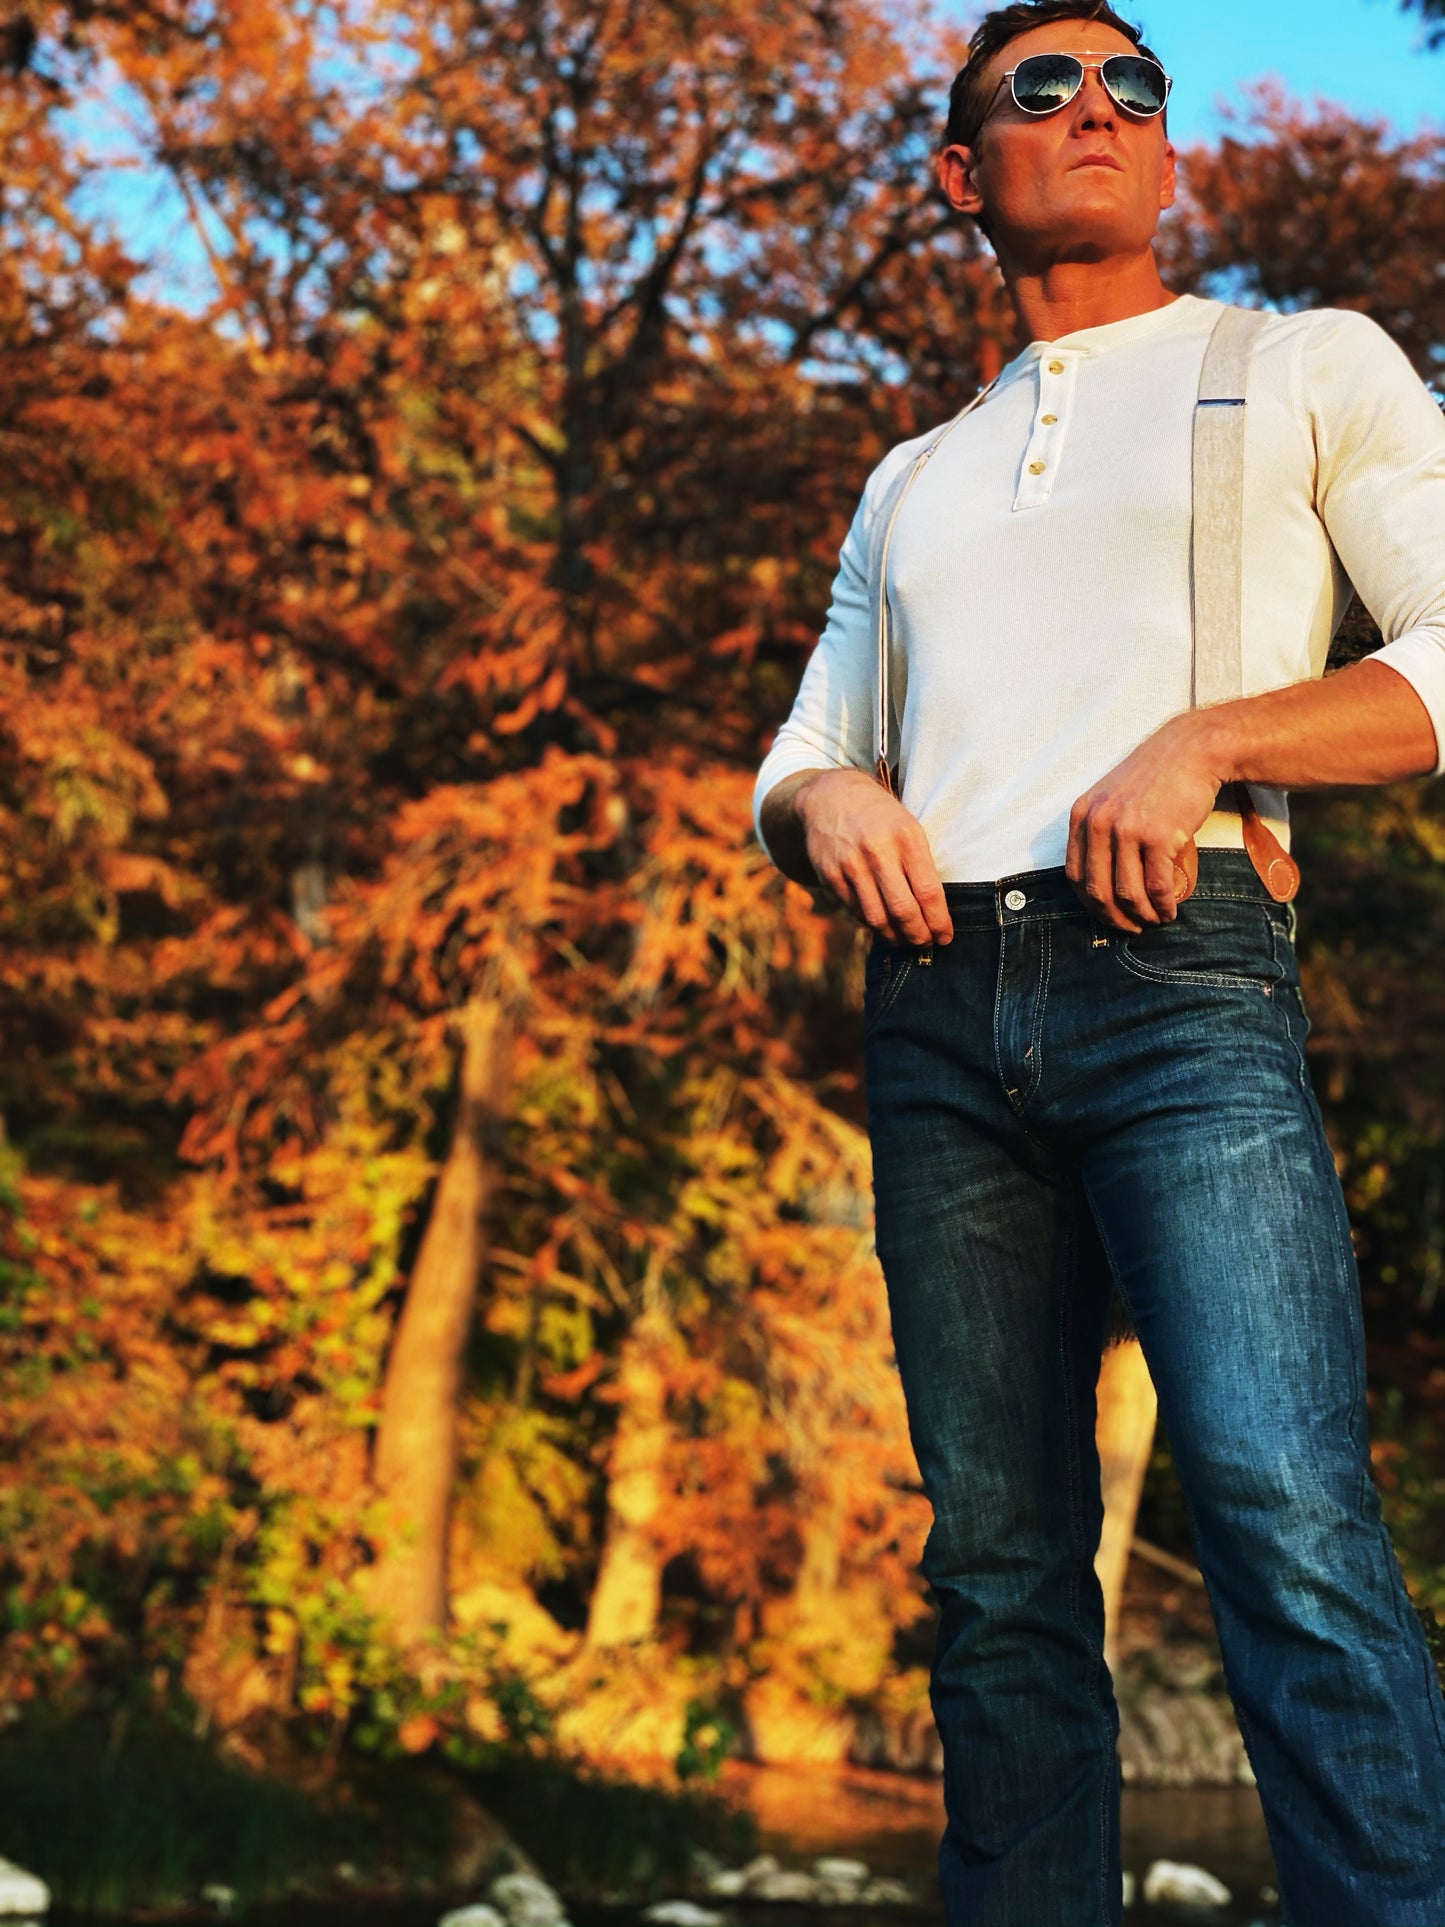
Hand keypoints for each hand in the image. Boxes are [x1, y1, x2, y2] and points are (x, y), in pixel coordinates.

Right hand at [796, 768, 953, 946]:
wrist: (830, 797)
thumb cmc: (880, 818)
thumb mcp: (907, 829)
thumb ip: (920, 866)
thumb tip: (933, 913)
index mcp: (907, 837)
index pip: (928, 892)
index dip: (939, 922)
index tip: (945, 937)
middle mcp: (879, 851)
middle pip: (903, 910)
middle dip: (918, 935)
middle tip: (925, 943)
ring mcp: (851, 864)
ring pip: (877, 917)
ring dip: (894, 937)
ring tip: (904, 940)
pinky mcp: (830, 875)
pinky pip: (855, 911)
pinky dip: (871, 924)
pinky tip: (881, 925)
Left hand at [1066, 717, 1227, 931]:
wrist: (1192, 751)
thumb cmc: (1155, 777)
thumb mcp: (1110, 797)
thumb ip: (1098, 830)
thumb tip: (1100, 877)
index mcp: (1082, 815)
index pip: (1074, 875)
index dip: (1090, 903)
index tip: (1107, 914)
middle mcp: (1099, 823)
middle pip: (1098, 890)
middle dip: (1115, 917)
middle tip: (1132, 928)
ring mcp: (1128, 830)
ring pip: (1127, 893)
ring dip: (1142, 915)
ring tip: (1155, 920)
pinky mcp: (1159, 837)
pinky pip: (1157, 886)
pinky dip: (1163, 906)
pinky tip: (1170, 911)